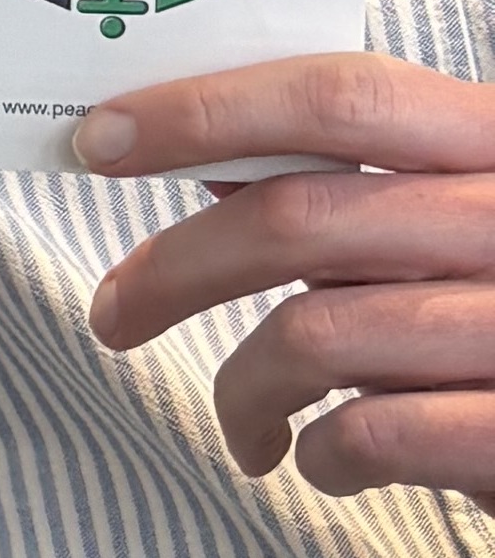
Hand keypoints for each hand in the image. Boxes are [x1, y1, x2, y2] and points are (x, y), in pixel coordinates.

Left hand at [77, 59, 494, 492]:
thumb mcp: (461, 219)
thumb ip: (356, 188)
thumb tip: (209, 161)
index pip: (343, 95)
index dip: (206, 110)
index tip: (98, 140)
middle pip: (298, 219)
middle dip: (173, 267)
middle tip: (112, 314)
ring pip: (314, 337)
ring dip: (241, 389)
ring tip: (246, 423)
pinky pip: (368, 437)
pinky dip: (317, 457)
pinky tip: (318, 462)